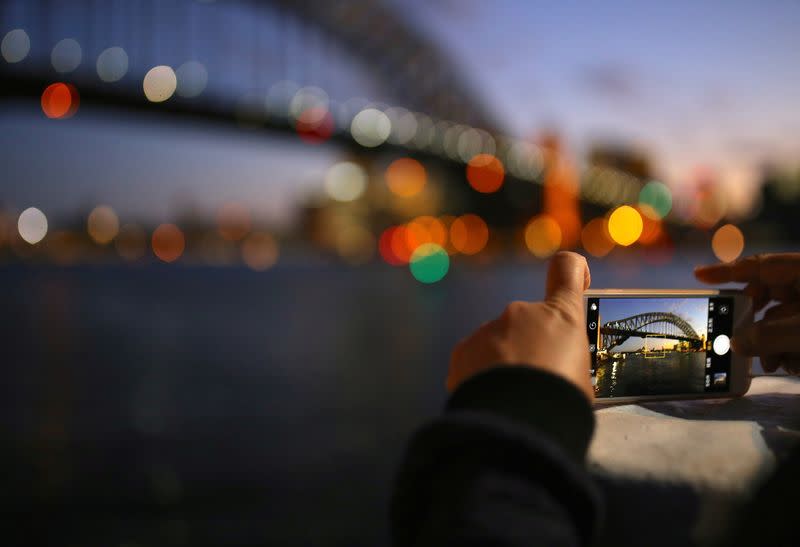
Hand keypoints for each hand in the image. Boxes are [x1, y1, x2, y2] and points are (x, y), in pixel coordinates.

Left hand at [447, 251, 592, 399]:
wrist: (515, 425)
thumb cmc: (559, 404)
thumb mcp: (581, 380)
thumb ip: (566, 361)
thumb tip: (554, 370)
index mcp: (560, 316)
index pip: (567, 269)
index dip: (574, 271)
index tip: (577, 280)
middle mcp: (522, 313)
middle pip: (530, 323)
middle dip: (531, 348)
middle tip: (537, 384)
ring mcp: (489, 329)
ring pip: (500, 344)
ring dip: (504, 365)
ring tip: (511, 399)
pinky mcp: (463, 350)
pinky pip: (475, 361)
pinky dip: (482, 377)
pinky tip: (490, 401)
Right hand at [695, 253, 799, 373]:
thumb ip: (769, 337)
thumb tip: (736, 344)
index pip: (760, 266)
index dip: (727, 270)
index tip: (698, 275)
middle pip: (766, 299)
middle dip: (751, 323)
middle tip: (733, 335)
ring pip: (779, 323)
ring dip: (771, 345)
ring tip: (771, 362)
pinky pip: (794, 339)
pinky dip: (789, 352)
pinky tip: (793, 365)